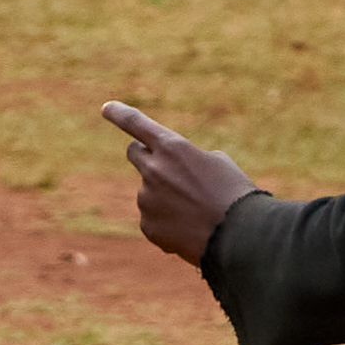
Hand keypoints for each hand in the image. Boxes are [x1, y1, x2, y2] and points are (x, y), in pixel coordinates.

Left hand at [98, 95, 248, 263]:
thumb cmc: (234, 195)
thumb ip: (187, 160)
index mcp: (173, 147)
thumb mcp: (217, 164)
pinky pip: (153, 218)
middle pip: (135, 153)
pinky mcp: (147, 225)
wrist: (237, 236)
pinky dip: (167, 222)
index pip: (136, 123)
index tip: (106, 108)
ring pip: (150, 192)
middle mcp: (153, 170)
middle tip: (165, 167)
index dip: (119, 113)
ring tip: (195, 211)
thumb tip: (175, 173)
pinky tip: (189, 229)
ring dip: (165, 197)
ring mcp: (147, 199)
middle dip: (146, 156)